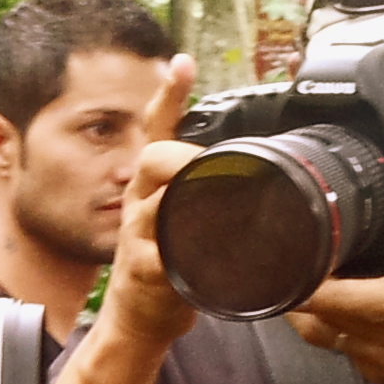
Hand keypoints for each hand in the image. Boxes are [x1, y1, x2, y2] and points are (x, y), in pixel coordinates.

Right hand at [95, 55, 201, 346]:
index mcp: (152, 186)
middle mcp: (140, 204)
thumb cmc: (166, 266)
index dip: (168, 96)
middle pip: (152, 160)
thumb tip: (245, 164)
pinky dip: (181, 253)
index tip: (181, 64)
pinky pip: (162, 256)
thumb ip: (203, 190)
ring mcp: (139, 238)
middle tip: (211, 167)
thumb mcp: (181, 218)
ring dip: (181, 200)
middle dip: (182, 157)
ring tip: (209, 204)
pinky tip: (202, 255)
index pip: (155, 130)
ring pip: (154, 205)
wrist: (138, 319)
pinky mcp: (145, 273)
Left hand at [292, 120, 383, 383]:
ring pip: (323, 339)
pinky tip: (342, 310)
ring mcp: (382, 367)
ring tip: (306, 279)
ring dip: (314, 312)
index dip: (302, 277)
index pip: (332, 296)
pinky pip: (345, 356)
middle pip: (313, 318)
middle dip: (297, 288)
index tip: (291, 249)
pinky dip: (337, 333)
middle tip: (291, 257)